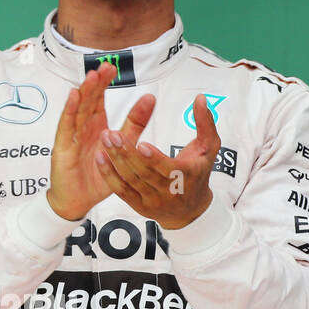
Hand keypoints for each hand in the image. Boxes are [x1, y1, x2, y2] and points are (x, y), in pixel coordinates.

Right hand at [46, 63, 127, 220]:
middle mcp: (82, 128)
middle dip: (96, 84)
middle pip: (88, 101)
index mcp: (95, 127)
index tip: (113, 68)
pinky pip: (66, 126)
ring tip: (92, 76)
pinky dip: (70, 110)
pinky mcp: (63, 147)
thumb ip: (135, 124)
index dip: (104, 83)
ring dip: (84, 92)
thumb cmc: (96, 175)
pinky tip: (74, 96)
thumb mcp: (123, 147)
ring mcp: (71, 136)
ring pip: (78, 110)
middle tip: (106, 67)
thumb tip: (150, 98)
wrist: (78, 200)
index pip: (99, 100)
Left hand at [97, 93, 218, 228]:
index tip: (141, 144)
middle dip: (127, 154)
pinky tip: (99, 158)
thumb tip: (200, 98)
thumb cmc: (198, 172)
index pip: (169, 169)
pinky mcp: (138, 205)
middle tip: (113, 135)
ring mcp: (152, 200)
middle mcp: (169, 192)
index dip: (154, 158)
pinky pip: (120, 190)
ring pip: (130, 180)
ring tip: (104, 139)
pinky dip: (109, 174)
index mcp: (187, 176)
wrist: (191, 209)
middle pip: (145, 173)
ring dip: (115, 160)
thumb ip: (205, 123)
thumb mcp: (208, 148)